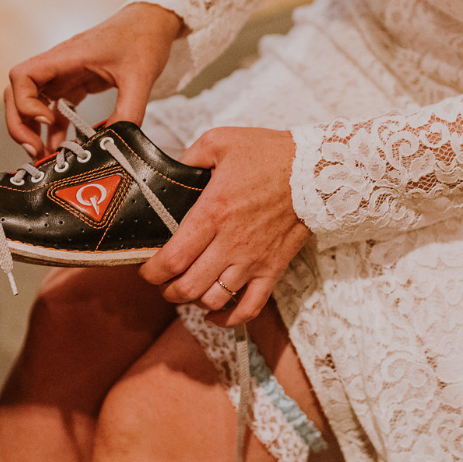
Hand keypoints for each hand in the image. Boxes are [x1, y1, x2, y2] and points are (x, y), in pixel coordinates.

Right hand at [6, 2, 182, 157]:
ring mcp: (64, 74)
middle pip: (17, 93)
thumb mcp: (140, 77)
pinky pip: (55, 108)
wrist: (152, 21)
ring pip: (32, 103)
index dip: (25, 103)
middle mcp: (58, 66)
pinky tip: (63, 146)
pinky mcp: (75, 82)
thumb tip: (117, 140)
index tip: (47, 121)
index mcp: (66, 57)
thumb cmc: (142, 37)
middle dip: (20, 124)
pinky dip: (54, 128)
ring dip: (33, 129)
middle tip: (35, 150)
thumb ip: (129, 110)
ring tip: (46, 156)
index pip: (22, 76)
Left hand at [140, 127, 311, 325]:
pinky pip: (250, 307)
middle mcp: (230, 243)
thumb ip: (188, 157)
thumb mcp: (219, 142)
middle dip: (167, 289)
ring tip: (186, 290)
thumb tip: (169, 170)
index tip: (146, 269)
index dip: (151, 272)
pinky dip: (229, 319)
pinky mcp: (272, 269)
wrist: (316, 170)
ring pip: (213, 300)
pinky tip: (214, 314)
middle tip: (162, 280)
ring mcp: (253, 260)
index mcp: (212, 214)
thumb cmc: (269, 154)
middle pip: (187, 287)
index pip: (172, 259)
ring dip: (193, 301)